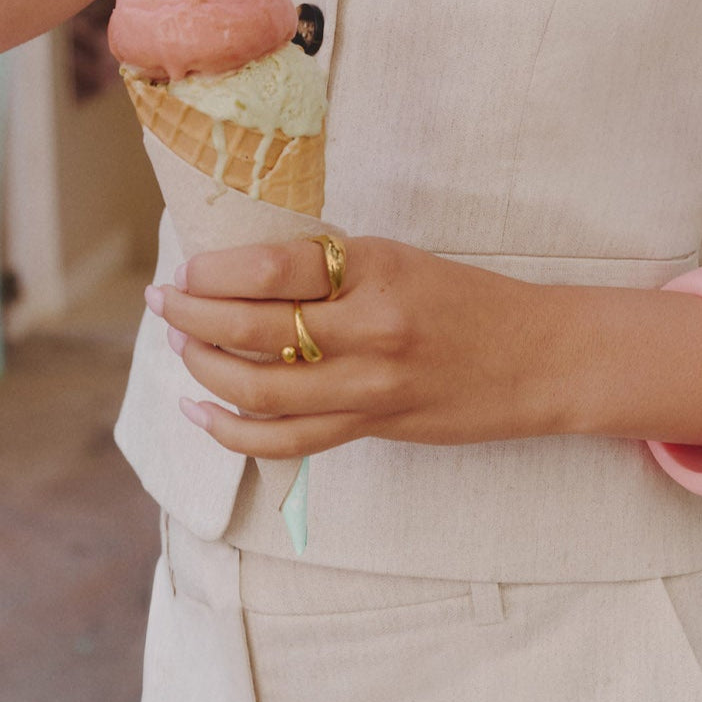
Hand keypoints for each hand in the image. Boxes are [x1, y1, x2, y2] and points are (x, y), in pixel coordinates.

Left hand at [147, 236, 555, 458]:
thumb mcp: (401, 262)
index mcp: (377, 270)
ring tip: (181, 349)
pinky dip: (232, 431)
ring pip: (260, 390)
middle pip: (254, 330)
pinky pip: (287, 439)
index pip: (271, 268)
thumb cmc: (469, 302)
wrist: (537, 358)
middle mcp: (370, 329)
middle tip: (164, 304)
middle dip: (192, 316)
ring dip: (204, 369)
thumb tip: (243, 277)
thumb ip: (331, 272)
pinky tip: (200, 411)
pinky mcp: (372, 427)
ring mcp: (370, 387)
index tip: (187, 270)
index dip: (213, 272)